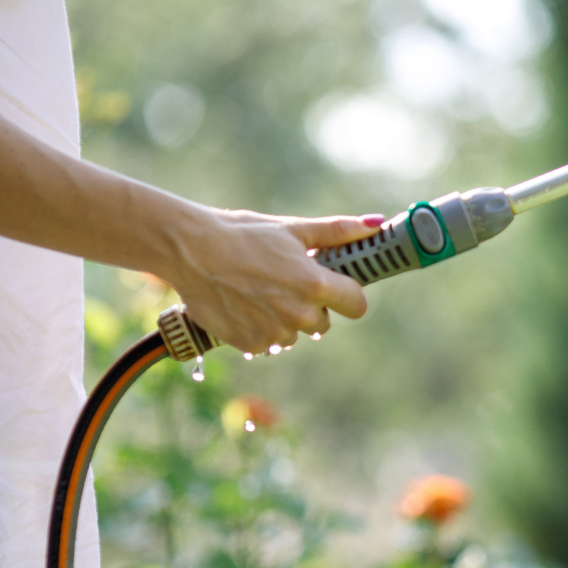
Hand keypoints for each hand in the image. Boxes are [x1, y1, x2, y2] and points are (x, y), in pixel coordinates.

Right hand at [155, 209, 384, 353]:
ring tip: (259, 291)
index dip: (347, 294)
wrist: (190, 250)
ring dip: (284, 319)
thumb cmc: (244, 234)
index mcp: (316, 285)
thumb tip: (377, 224)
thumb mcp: (294, 229)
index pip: (357, 306)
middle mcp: (299, 314)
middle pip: (323, 322)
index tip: (333, 284)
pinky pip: (268, 343)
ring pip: (295, 334)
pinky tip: (243, 305)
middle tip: (283, 281)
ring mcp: (274, 332)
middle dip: (311, 305)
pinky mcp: (250, 344)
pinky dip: (260, 328)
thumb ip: (339, 232)